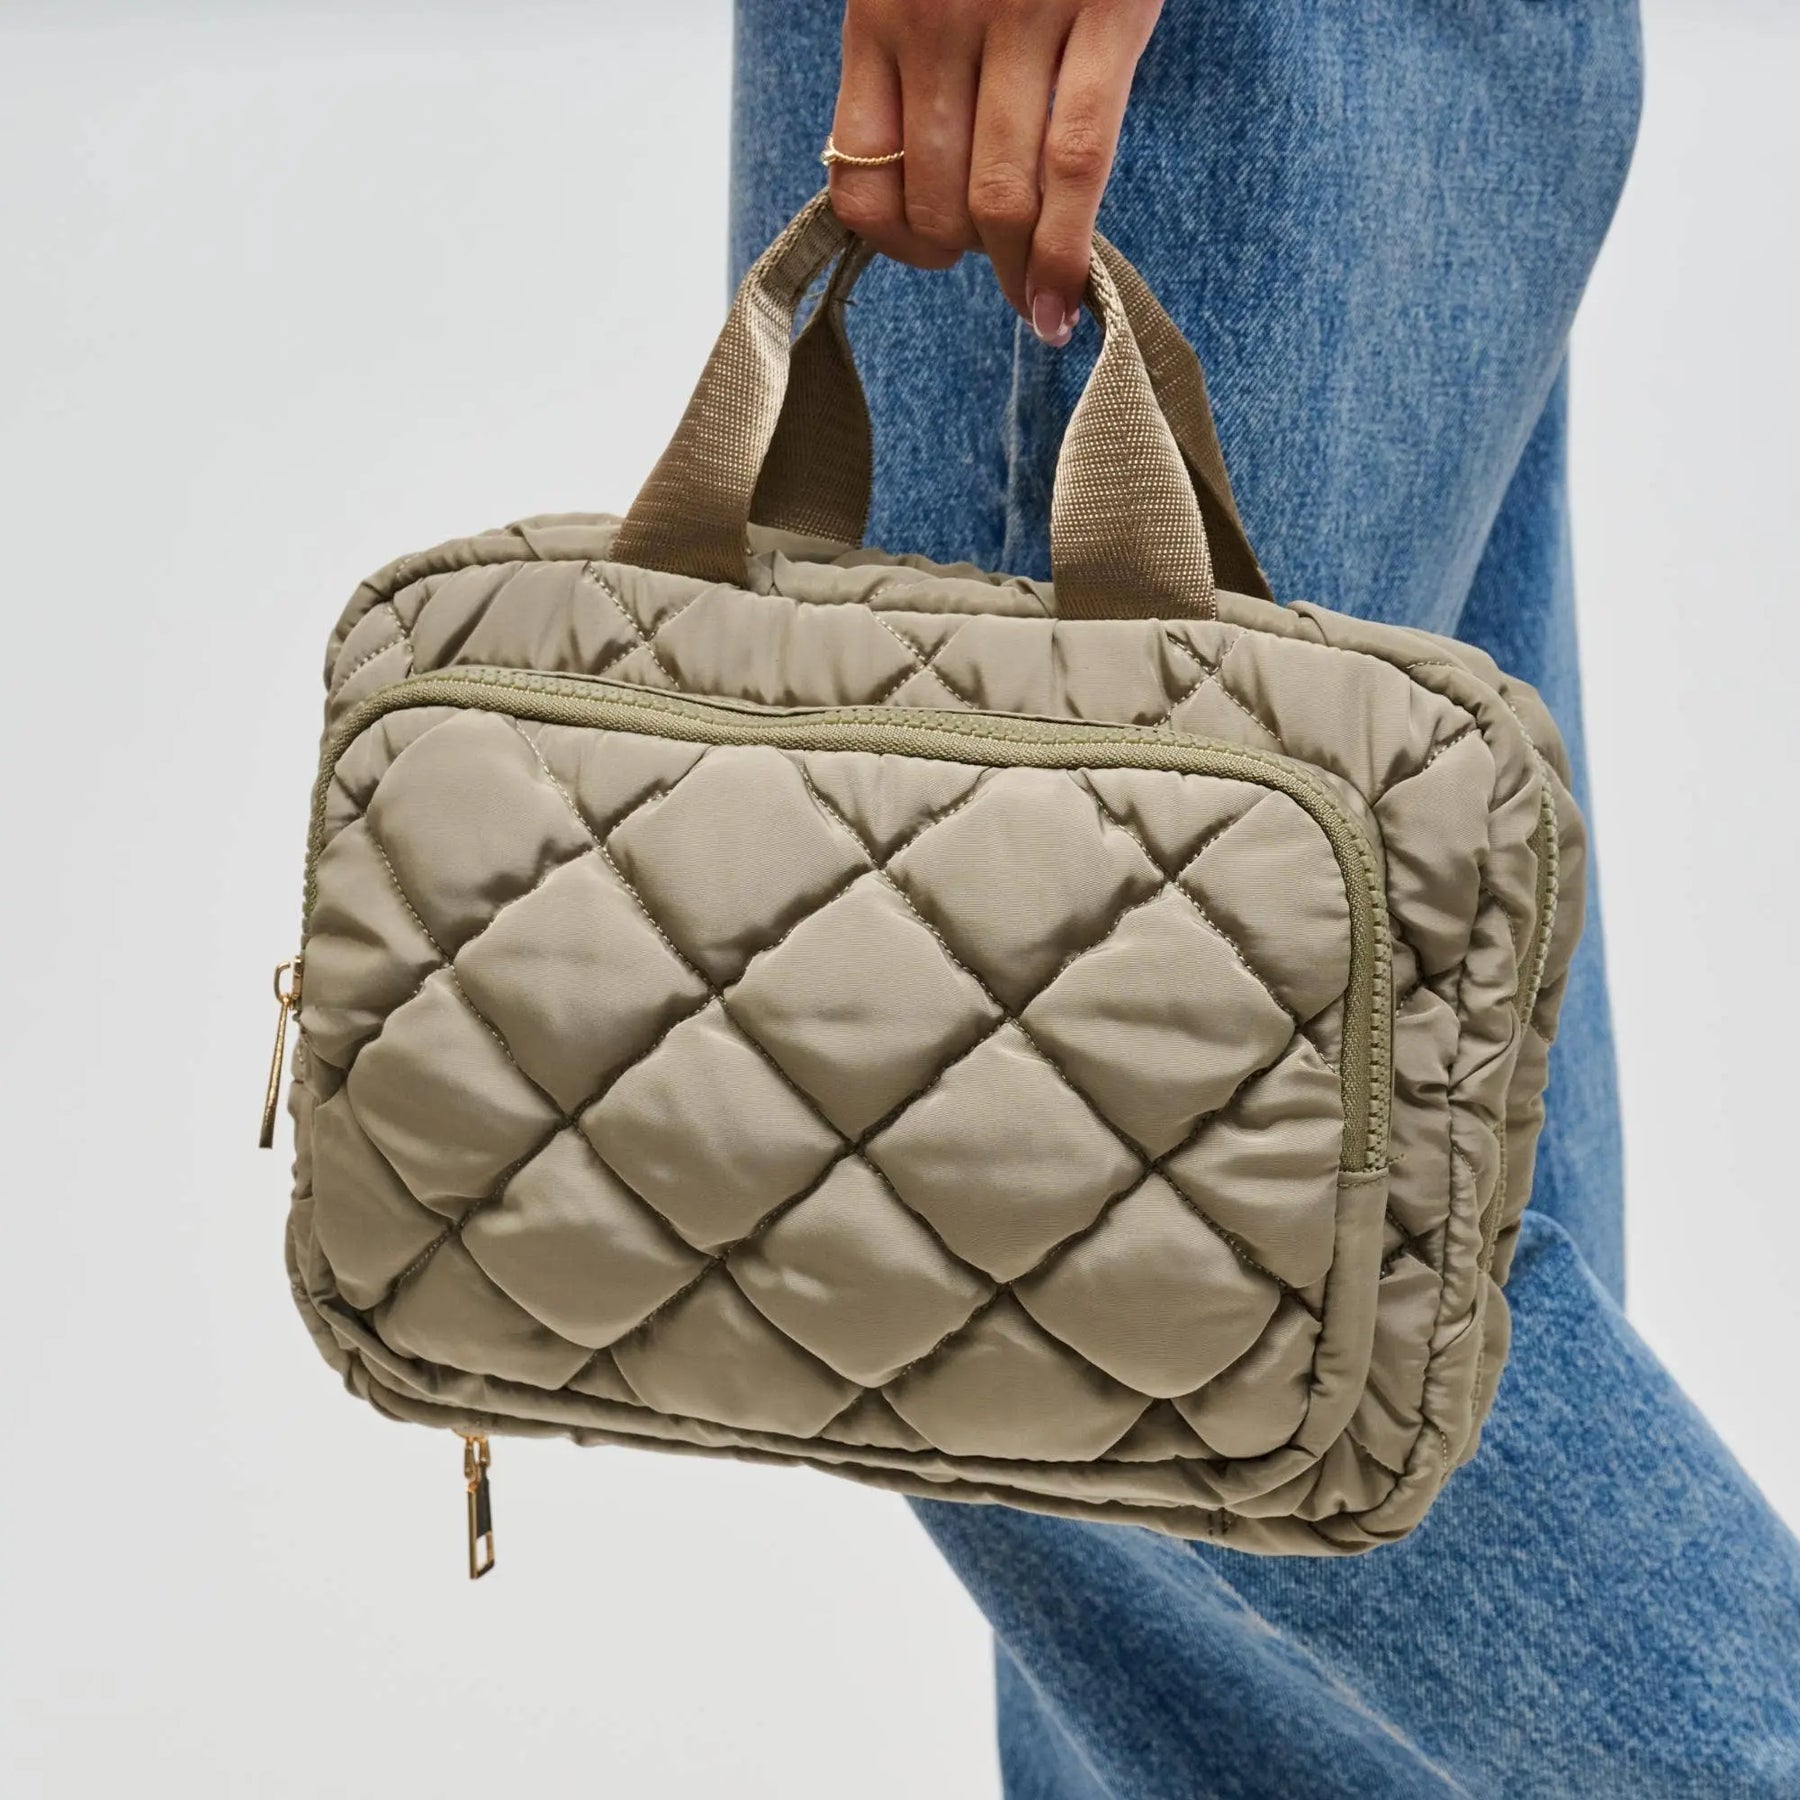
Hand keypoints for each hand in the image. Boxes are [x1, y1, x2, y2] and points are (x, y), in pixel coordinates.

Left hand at [826, 0, 1163, 345]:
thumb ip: (917, 50)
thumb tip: (932, 167)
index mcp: (881, 7)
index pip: (861, 173)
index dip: (893, 243)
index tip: (930, 259)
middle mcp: (938, 16)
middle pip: (938, 197)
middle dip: (968, 260)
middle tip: (998, 273)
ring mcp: (1021, 15)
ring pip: (1003, 193)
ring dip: (1018, 270)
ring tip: (1035, 300)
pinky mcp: (1107, 9)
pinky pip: (1079, 157)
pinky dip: (1068, 246)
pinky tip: (1065, 297)